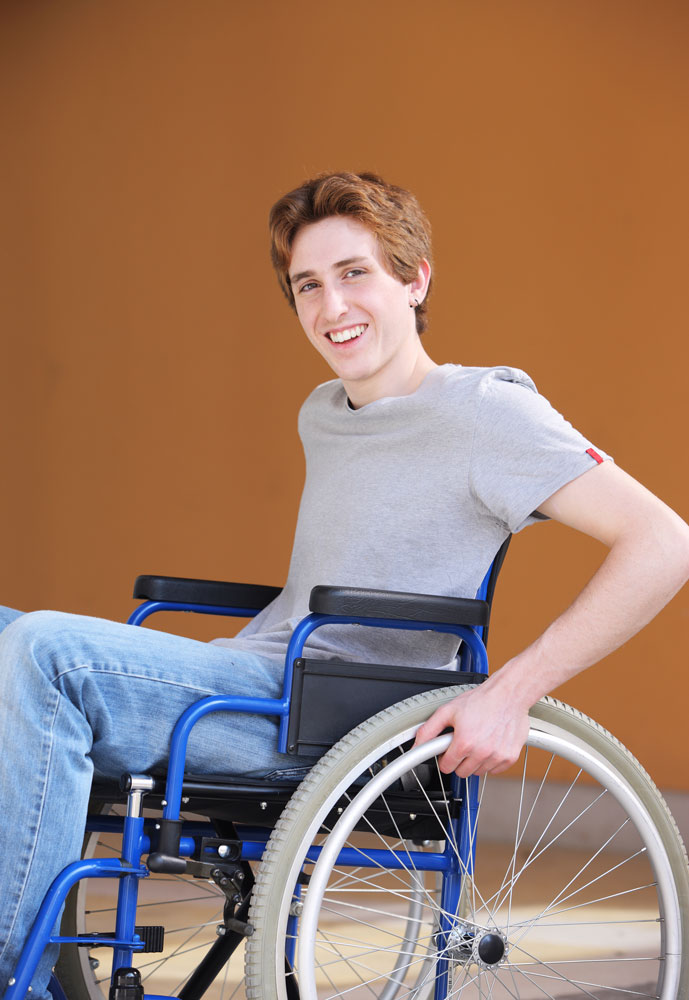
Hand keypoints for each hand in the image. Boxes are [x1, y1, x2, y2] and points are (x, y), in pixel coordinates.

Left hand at [413, 678, 530, 776]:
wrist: (509, 694)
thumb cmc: (481, 700)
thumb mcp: (448, 710)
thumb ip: (429, 730)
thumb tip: (416, 745)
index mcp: (464, 742)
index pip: (447, 767)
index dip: (445, 758)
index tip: (448, 750)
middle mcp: (482, 752)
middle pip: (462, 773)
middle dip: (459, 761)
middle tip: (463, 744)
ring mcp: (497, 756)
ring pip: (478, 772)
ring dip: (475, 761)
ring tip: (477, 741)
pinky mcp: (510, 758)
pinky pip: (494, 770)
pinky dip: (490, 761)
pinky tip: (490, 745)